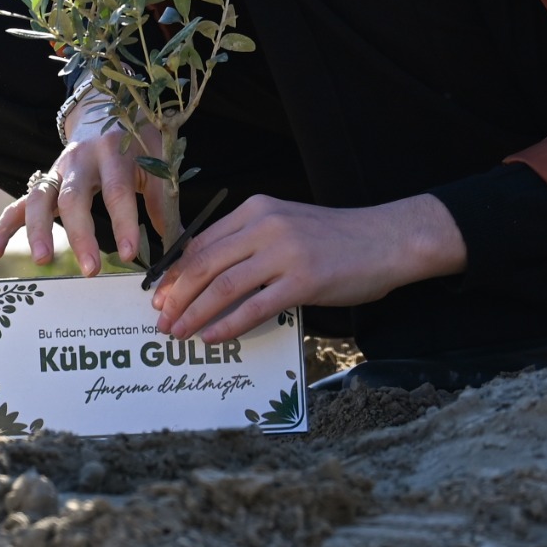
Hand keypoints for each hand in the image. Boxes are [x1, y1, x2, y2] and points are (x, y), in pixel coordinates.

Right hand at [0, 95, 173, 274]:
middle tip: (91, 269)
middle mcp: (80, 160)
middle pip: (74, 197)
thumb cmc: (137, 140)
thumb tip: (176, 245)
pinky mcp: (43, 182)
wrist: (105, 107)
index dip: (124, 222)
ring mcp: (57, 170)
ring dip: (39, 231)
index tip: (131, 254)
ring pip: (41, 199)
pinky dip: (4, 227)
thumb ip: (164, 200)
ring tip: (43, 261)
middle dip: (80, 234)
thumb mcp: (157, 159)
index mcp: (114, 152)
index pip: (118, 190)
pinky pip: (20, 204)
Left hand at [149, 193, 466, 346]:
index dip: (176, 273)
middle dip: (176, 297)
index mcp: (257, 208)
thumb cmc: (337, 238)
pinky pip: (254, 308)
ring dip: (194, 314)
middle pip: (204, 264)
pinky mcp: (304, 281)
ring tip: (178, 334)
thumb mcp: (287, 224)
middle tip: (160, 320)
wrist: (387, 239)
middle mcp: (266, 225)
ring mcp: (285, 253)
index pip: (202, 242)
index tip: (160, 295)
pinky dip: (227, 325)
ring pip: (222, 287)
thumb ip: (250, 241)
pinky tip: (212, 338)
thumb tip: (209, 275)